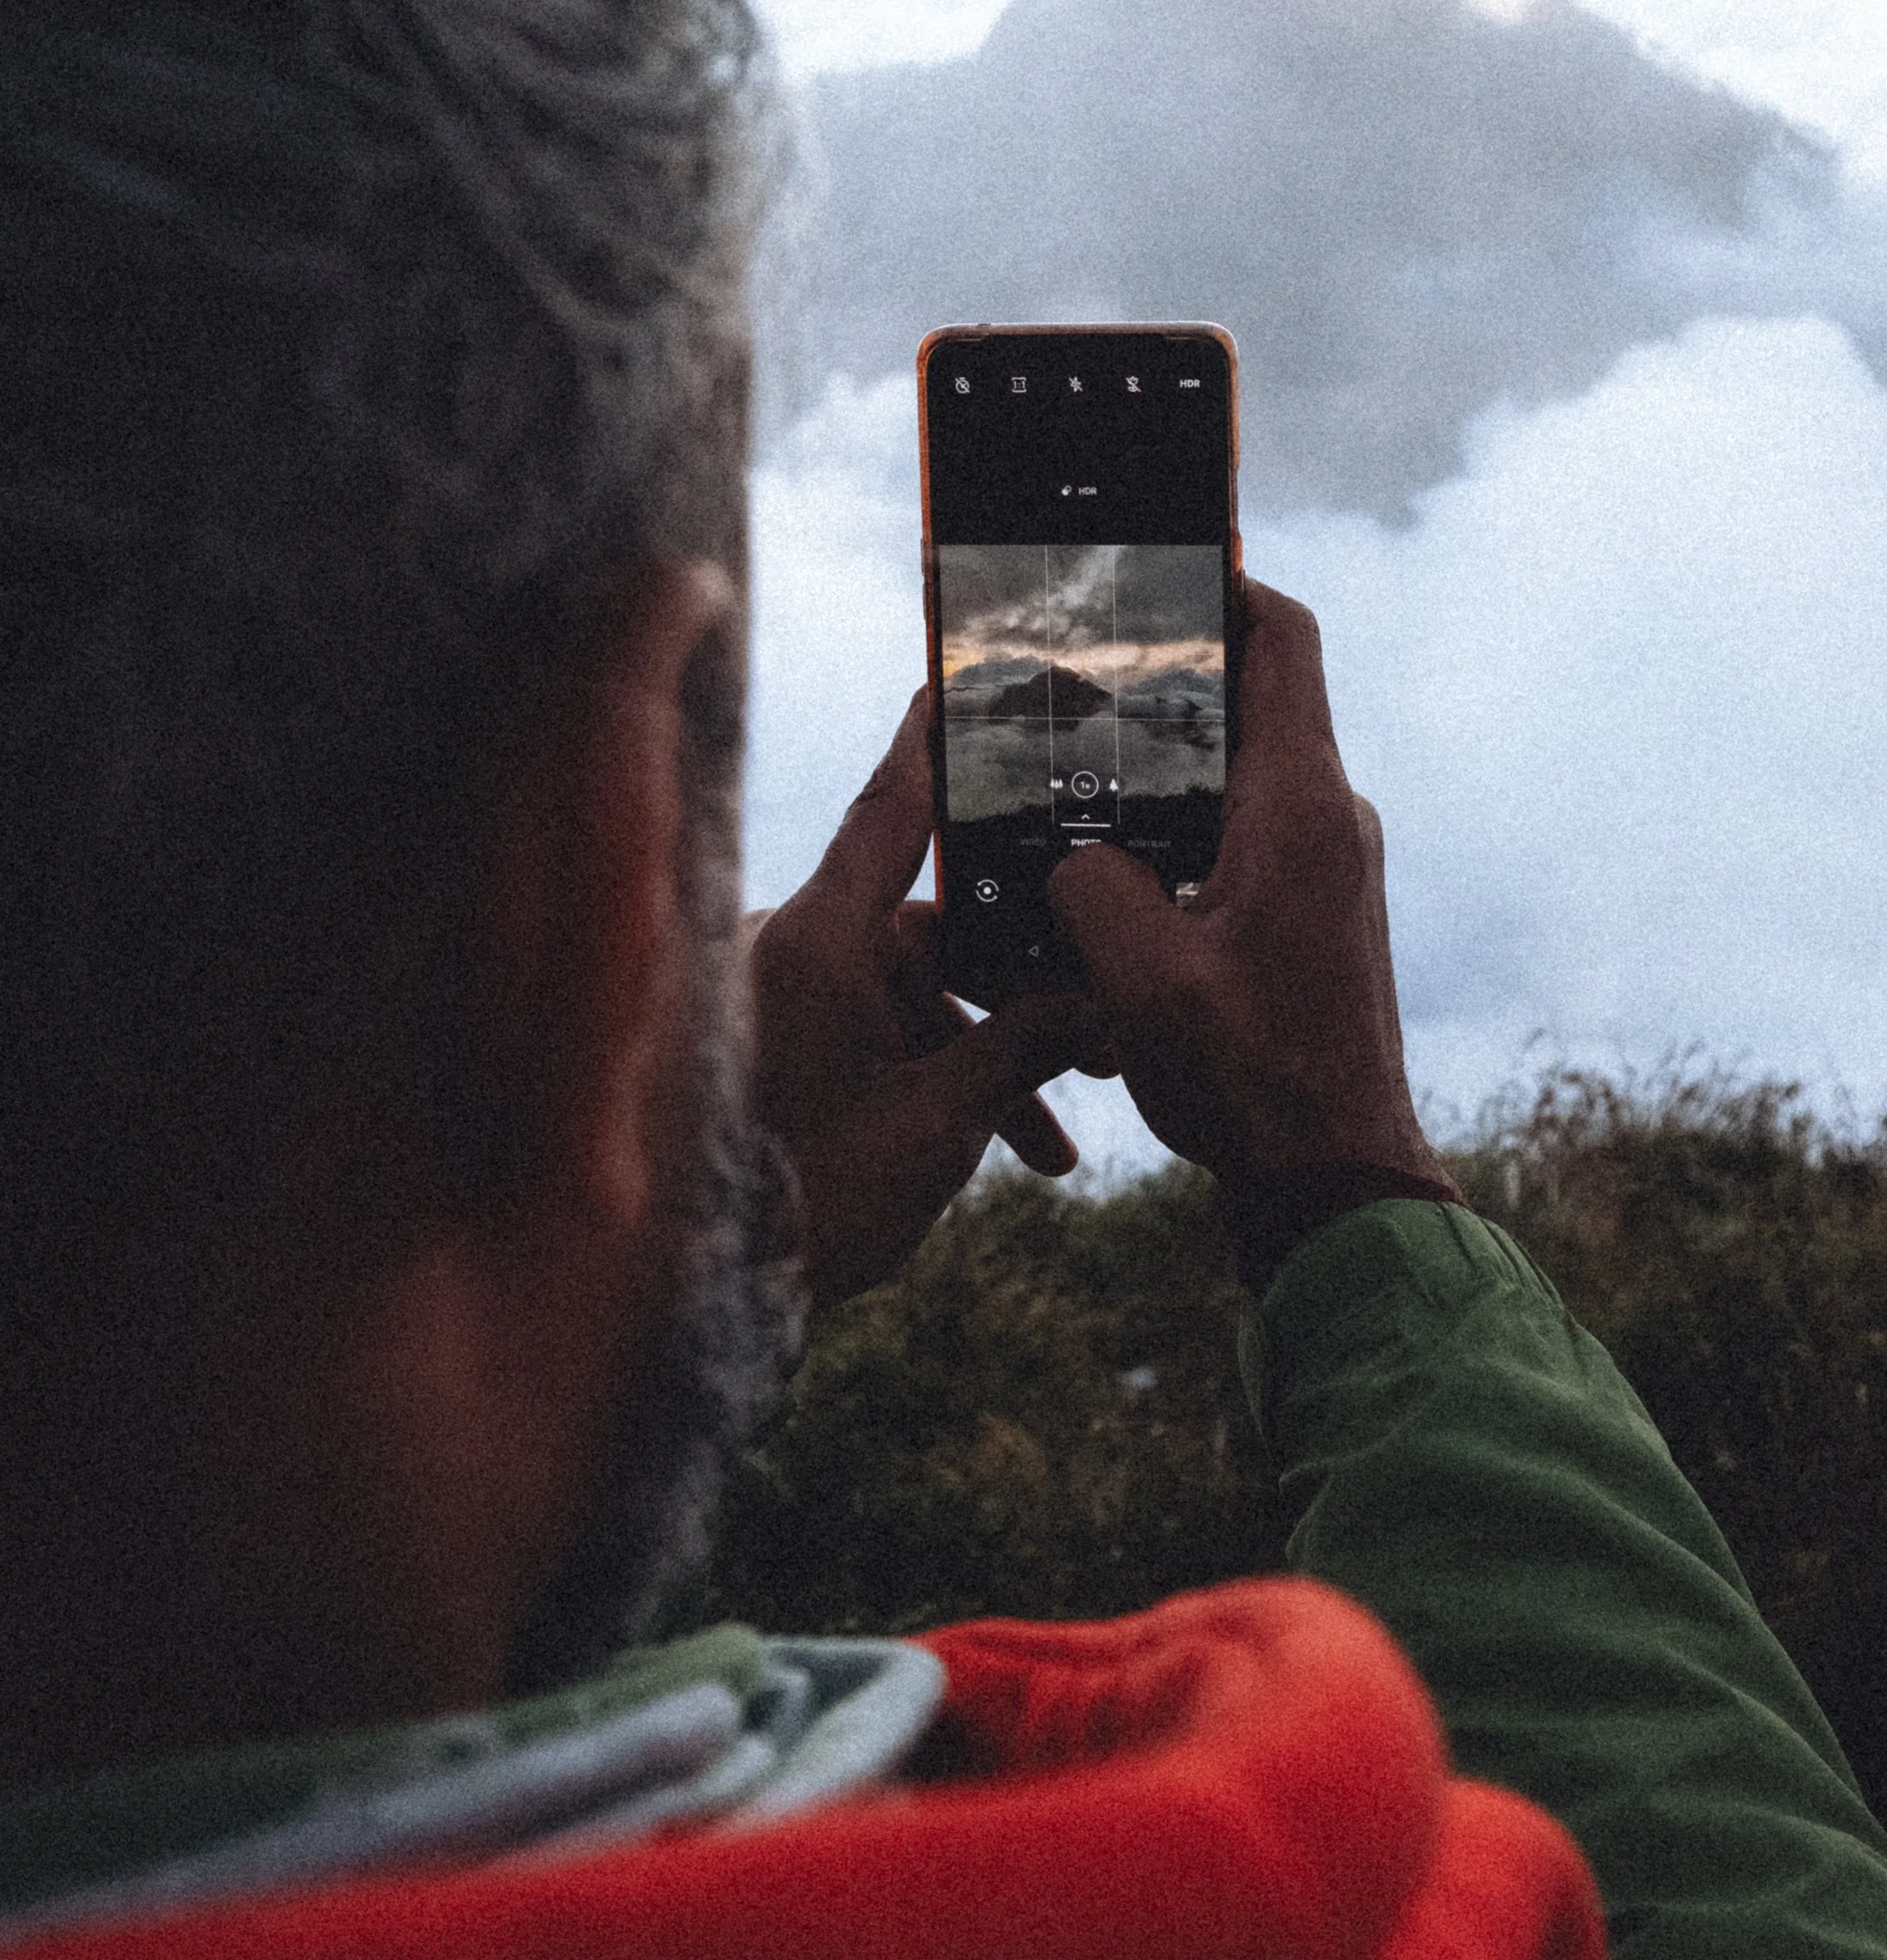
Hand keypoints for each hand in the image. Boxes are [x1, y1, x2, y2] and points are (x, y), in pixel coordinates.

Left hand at [748, 694, 1109, 1306]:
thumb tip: (1099, 1000)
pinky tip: (1015, 1150)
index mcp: (821, 937)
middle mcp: (795, 946)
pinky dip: (939, 1073)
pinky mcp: (785, 1043)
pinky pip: (877, 1029)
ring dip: (986, 1050)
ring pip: (913, 990)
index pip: (895, 806)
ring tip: (1055, 1133)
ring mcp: (787, 995)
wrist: (713, 1285)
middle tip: (1100, 1023)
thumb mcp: (943, 1121)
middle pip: (931, 922)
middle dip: (1018, 980)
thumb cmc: (817, 1195)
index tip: (968, 674)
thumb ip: (1026, 1044)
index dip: (941, 739)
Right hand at [1048, 580, 1447, 1189]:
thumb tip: (1075, 857)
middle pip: (1255, 695)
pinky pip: (1248, 827)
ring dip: (1173, 750)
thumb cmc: (1253, 1081)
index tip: (1162, 553)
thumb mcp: (1138, 981)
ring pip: (1245, 766)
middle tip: (1084, 655)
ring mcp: (1328, 865)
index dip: (1225, 579)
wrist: (1335, 1178)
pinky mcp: (1316, 910)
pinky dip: (1188, 814)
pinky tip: (1119, 851)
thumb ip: (1089, 890)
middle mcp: (1327, 819)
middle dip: (1171, 667)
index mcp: (1298, 807)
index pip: (1281, 641)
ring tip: (1085, 751)